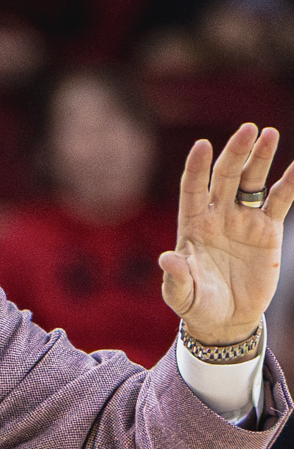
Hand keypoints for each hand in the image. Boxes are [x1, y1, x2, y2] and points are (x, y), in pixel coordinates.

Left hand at [160, 124, 293, 347]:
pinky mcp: (266, 231)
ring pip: (251, 182)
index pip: (192, 188)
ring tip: (269, 134)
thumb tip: (167, 258)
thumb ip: (176, 278)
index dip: (197, 167)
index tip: (202, 145)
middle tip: (248, 129)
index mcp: (192, 225)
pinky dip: (289, 184)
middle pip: (225, 177)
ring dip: (260, 159)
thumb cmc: (198, 305)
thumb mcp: (183, 295)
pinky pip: (279, 202)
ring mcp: (242, 220)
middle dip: (235, 153)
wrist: (226, 318)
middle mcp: (217, 216)